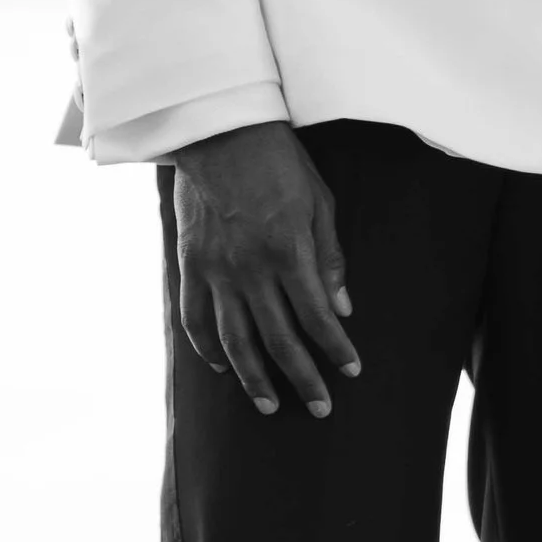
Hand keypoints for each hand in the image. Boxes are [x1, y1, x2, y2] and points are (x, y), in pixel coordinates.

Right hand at [170, 122, 359, 417]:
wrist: (219, 133)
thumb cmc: (279, 165)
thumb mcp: (320, 204)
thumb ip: (330, 259)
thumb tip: (342, 308)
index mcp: (289, 253)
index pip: (317, 317)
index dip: (336, 349)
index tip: (351, 371)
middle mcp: (251, 269)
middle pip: (279, 339)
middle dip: (302, 378)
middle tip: (320, 408)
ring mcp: (216, 270)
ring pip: (234, 339)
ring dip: (253, 378)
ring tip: (269, 406)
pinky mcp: (190, 265)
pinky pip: (195, 318)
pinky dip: (207, 348)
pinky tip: (223, 367)